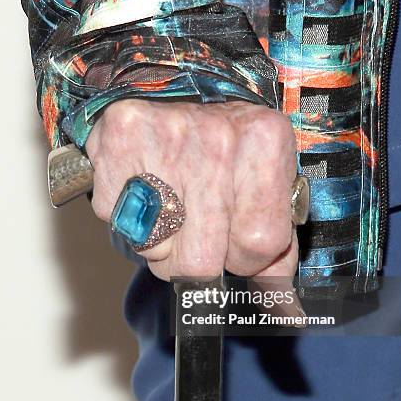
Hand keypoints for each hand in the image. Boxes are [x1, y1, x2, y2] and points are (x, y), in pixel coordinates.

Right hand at [86, 99, 300, 291]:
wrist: (176, 84)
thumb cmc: (227, 149)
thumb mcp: (265, 190)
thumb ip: (276, 257)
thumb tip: (286, 316)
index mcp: (267, 143)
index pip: (256, 247)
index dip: (242, 256)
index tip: (233, 233)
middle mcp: (219, 136)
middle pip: (200, 260)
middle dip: (195, 259)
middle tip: (195, 224)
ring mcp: (165, 134)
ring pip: (153, 246)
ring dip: (158, 240)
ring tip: (168, 200)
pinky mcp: (119, 136)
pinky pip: (114, 218)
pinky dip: (125, 213)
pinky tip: (141, 182)